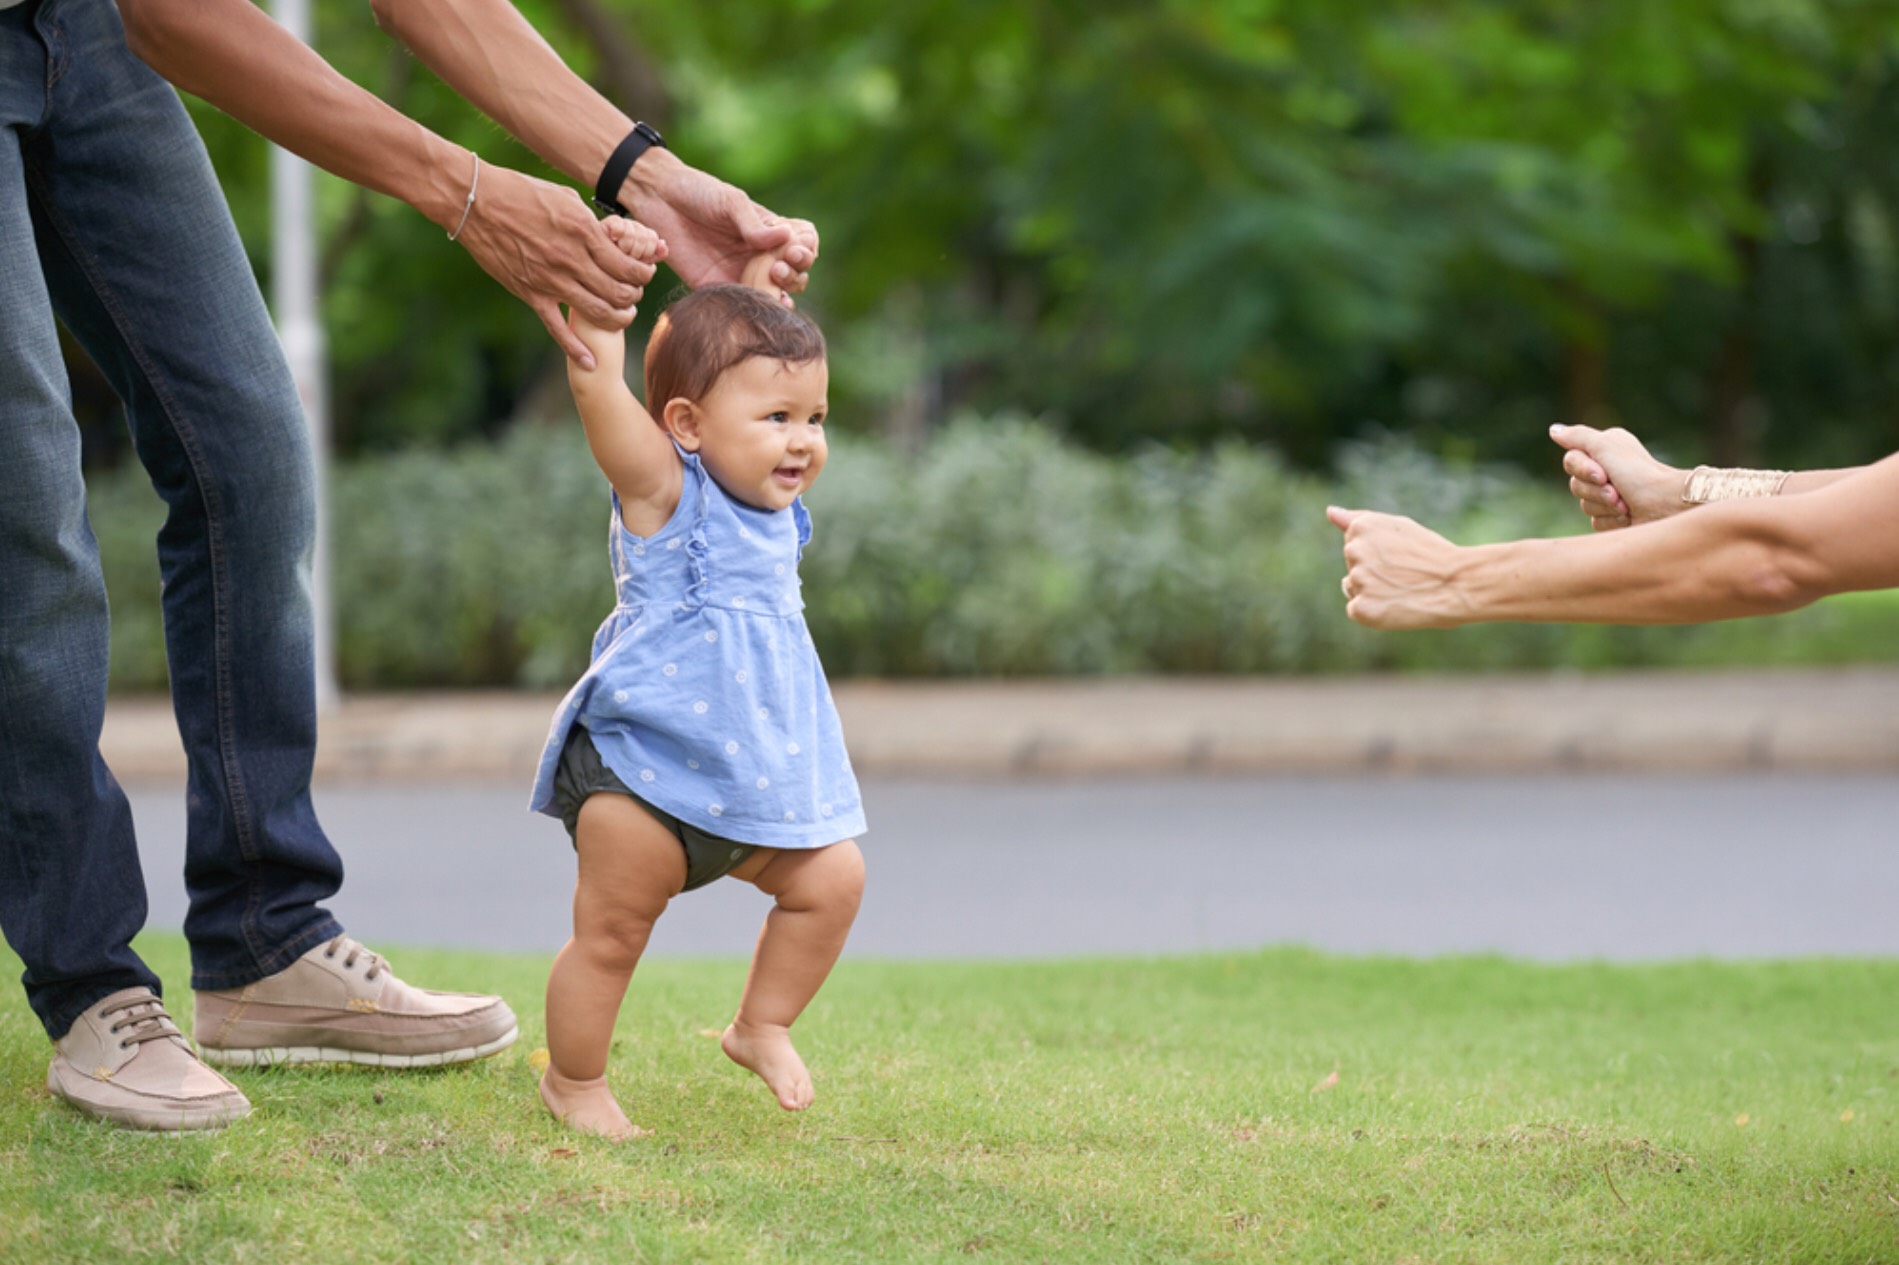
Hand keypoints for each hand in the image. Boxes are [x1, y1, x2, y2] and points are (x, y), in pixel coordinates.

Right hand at [453, 165, 656, 366]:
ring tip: (622, 315)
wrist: (475, 202)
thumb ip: (590, 221)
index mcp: (584, 232)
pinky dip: (576, 349)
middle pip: (619, 292)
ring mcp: (551, 280)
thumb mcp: (566, 198)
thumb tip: (610, 233)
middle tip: (635, 294)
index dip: (643, 273)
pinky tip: (590, 362)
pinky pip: (558, 328)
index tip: (644, 272)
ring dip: (618, 319)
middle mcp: (572, 259)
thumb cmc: (520, 192)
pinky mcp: (530, 294)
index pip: (628, 265)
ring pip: (598, 314)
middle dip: (634, 296)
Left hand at [632, 156, 817, 303]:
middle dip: (796, 272)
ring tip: (774, 279)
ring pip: (777, 292)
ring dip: (784, 290)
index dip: (807, 249)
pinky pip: (744, 304)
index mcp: (769, 230)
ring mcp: (742, 272)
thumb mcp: (731, 202)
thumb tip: (786, 238)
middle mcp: (760, 254)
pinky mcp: (719, 287)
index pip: (804, 244)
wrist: (659, 200)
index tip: (795, 249)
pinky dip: (759, 307)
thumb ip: (754, 224)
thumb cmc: (699, 193)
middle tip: (779, 267)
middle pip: (796, 272)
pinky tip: (764, 304)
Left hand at [1327, 506, 1468, 629]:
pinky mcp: (1361, 608)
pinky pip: (1356, 610)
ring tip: (1401, 590)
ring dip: (1372, 592)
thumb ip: (1358, 520)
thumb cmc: (1432, 555)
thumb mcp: (1398, 527)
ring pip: (1352, 588)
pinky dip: (1373, 613)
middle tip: (1404, 574)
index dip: (1379, 554)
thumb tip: (1330, 511)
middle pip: (1351, 567)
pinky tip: (1395, 606)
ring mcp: (1357, 580)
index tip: (1400, 555)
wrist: (1459, 584)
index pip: (1353, 545)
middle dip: (1372, 573)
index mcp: (1362, 527)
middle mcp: (1354, 551)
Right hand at [1549, 424, 1683, 530]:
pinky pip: (1596, 522)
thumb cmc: (1639, 474)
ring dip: (1605, 507)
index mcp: (1605, 450)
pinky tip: (1628, 517)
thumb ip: (1578, 436)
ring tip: (1626, 506)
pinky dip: (1612, 520)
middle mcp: (1607, 470)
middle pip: (1576, 485)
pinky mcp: (1614, 517)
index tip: (1603, 473)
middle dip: (1596, 491)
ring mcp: (1610, 495)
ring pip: (1585, 506)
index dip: (1583, 470)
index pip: (1571, 462)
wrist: (1665, 505)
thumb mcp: (1606, 446)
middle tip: (1617, 492)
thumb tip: (1553, 430)